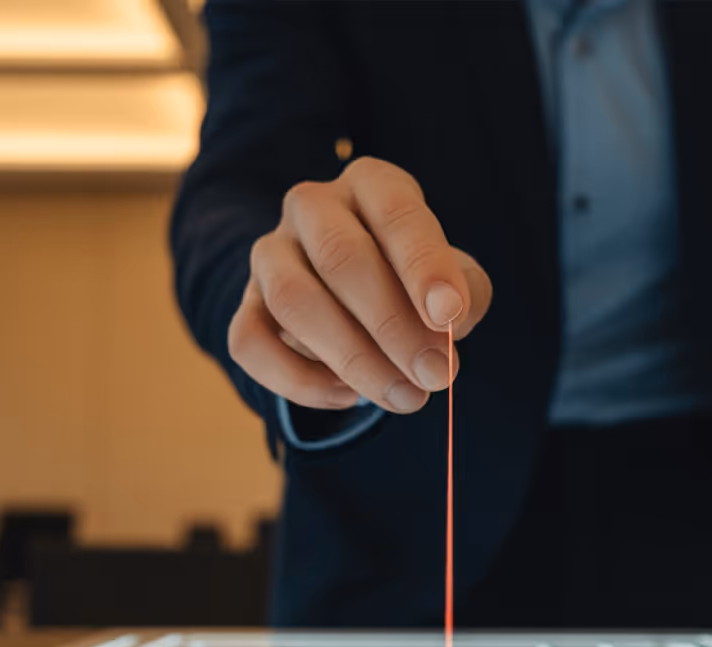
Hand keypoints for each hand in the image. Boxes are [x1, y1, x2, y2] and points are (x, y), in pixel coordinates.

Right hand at [229, 157, 492, 413]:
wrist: (353, 300)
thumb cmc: (414, 284)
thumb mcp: (454, 280)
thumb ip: (466, 295)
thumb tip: (450, 326)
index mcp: (371, 184)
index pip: (395, 212)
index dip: (423, 265)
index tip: (449, 316)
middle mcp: (313, 208)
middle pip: (341, 258)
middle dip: (393, 326)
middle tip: (435, 376)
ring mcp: (270, 255)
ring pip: (293, 301)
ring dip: (353, 359)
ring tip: (404, 397)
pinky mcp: (245, 307)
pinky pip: (252, 344)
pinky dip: (301, 382)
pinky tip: (349, 396)